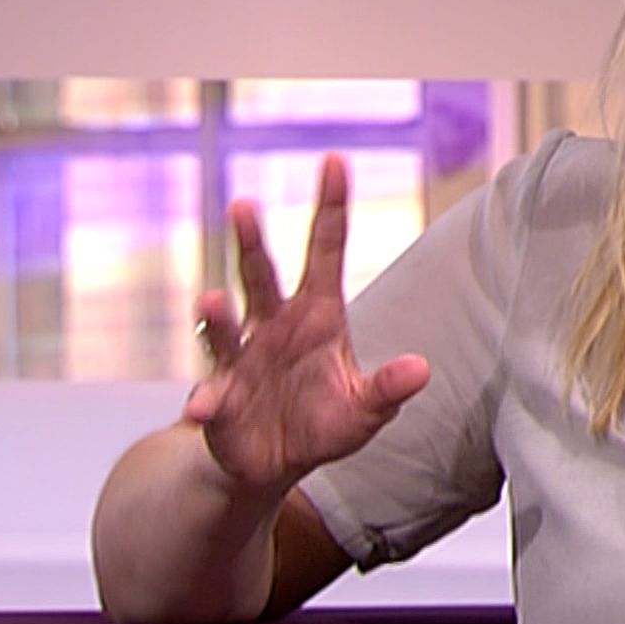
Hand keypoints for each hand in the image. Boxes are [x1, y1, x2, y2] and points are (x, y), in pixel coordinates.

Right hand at [183, 154, 430, 493]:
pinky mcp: (218, 401)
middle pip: (261, 275)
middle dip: (251, 242)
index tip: (334, 160)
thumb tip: (422, 370)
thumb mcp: (364, 409)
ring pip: (224, 329)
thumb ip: (388, 389)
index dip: (330, 206)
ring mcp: (241, 359)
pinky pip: (209, 397)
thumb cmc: (323, 423)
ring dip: (217, 316)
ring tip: (212, 301)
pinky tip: (203, 410)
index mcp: (316, 314)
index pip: (325, 251)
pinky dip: (205, 402)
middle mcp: (273, 325)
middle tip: (244, 206)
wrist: (273, 463)